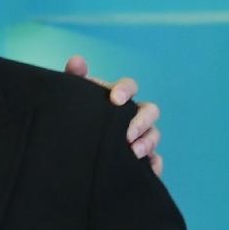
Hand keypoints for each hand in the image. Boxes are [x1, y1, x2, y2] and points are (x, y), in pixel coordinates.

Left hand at [64, 56, 163, 177]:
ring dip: (147, 143)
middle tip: (127, 134)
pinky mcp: (142, 160)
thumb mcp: (74, 97)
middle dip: (142, 121)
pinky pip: (156, 161)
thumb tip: (77, 60)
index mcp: (119, 97)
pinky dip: (154, 165)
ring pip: (154, 136)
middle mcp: (134, 115)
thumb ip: (75, 77)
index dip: (125, 90)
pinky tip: (146, 169)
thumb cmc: (78, 115)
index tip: (115, 99)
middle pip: (150, 111)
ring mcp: (140, 137)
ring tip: (133, 152)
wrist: (73, 149)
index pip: (129, 87)